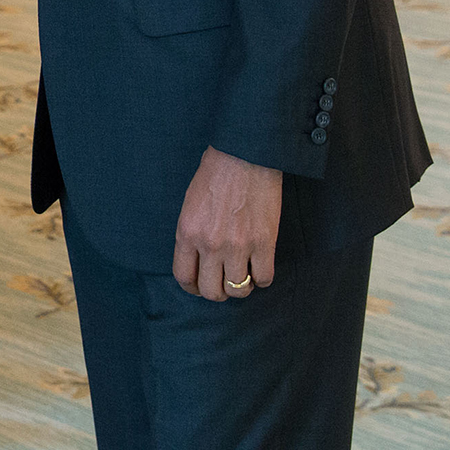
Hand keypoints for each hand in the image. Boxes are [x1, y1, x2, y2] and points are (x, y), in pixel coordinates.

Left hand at [172, 145, 280, 300]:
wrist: (243, 157)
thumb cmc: (214, 175)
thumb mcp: (189, 205)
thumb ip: (191, 235)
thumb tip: (197, 260)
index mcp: (187, 233)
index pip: (184, 277)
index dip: (192, 288)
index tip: (198, 286)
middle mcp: (211, 245)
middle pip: (211, 291)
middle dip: (216, 292)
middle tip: (222, 283)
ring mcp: (238, 246)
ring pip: (238, 290)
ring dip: (240, 287)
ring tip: (241, 275)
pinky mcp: (264, 244)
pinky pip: (264, 279)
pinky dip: (261, 278)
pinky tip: (259, 267)